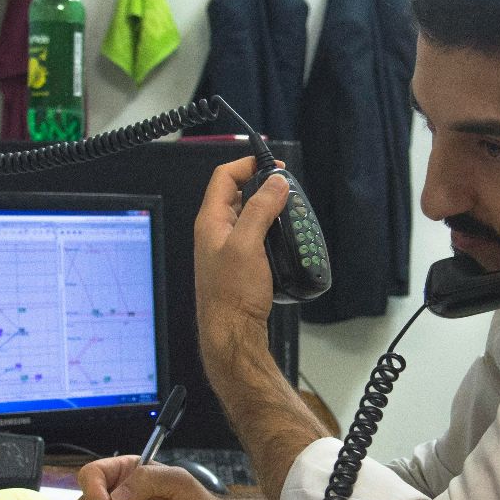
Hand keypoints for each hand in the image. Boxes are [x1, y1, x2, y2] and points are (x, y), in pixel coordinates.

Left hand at [194, 156, 288, 350]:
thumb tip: (275, 183)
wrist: (233, 334)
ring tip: (289, 215)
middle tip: (286, 192)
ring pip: (249, 217)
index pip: (224, 177)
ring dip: (269, 212)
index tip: (274, 166)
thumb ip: (260, 209)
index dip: (248, 165)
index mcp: (210, 221)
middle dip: (263, 189)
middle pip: (238, 195)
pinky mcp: (239, 265)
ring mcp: (226, 249)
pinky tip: (283, 240)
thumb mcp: (248, 244)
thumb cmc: (233, 294)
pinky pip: (255, 238)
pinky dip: (270, 233)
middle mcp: (215, 232)